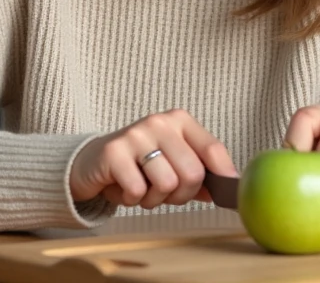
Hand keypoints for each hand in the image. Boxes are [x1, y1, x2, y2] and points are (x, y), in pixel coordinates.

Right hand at [69, 110, 236, 209]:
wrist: (92, 162)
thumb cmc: (139, 165)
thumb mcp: (172, 163)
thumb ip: (199, 172)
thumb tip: (228, 185)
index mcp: (180, 120)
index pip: (213, 149)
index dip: (222, 175)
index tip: (223, 194)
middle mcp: (160, 122)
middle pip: (192, 174)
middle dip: (181, 195)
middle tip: (163, 192)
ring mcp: (136, 134)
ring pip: (167, 184)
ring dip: (154, 199)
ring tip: (142, 188)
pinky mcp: (114, 151)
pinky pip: (138, 191)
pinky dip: (132, 199)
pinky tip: (123, 187)